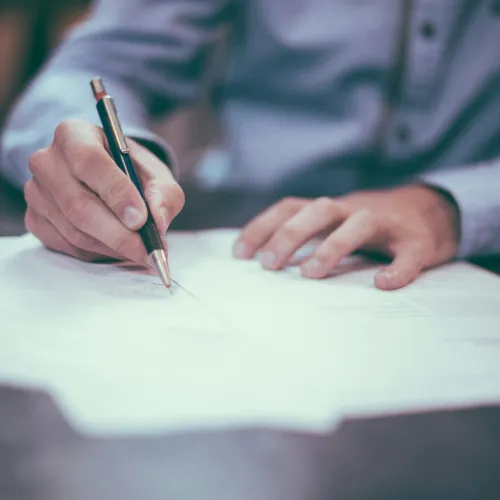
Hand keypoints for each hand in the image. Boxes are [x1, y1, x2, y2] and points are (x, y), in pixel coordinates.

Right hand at [24, 119, 184, 262]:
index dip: (116, 193)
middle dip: (118, 234)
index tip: (141, 219)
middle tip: (147, 250)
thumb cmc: (133, 173)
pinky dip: (97, 253)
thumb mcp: (157, 175)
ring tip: (140, 251)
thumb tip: (158, 220)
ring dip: (112, 247)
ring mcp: (36, 192)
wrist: (111, 179)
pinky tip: (117, 248)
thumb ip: (164, 194)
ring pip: (74, 231)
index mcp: (74, 134)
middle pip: (78, 204)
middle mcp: (47, 160)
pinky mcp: (35, 219)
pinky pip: (67, 245)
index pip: (90, 162)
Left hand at [233, 186, 459, 289]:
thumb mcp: (334, 223)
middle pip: (318, 210)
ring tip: (310, 273)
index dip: (262, 226)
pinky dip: (398, 269)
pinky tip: (383, 284)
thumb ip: (306, 235)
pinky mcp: (417, 242)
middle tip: (269, 265)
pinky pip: (409, 254)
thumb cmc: (369, 225)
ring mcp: (387, 224)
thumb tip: (261, 261)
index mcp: (330, 209)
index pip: (290, 207)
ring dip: (333, 246)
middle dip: (290, 234)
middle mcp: (354, 210)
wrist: (430, 211)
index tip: (240, 254)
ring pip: (359, 224)